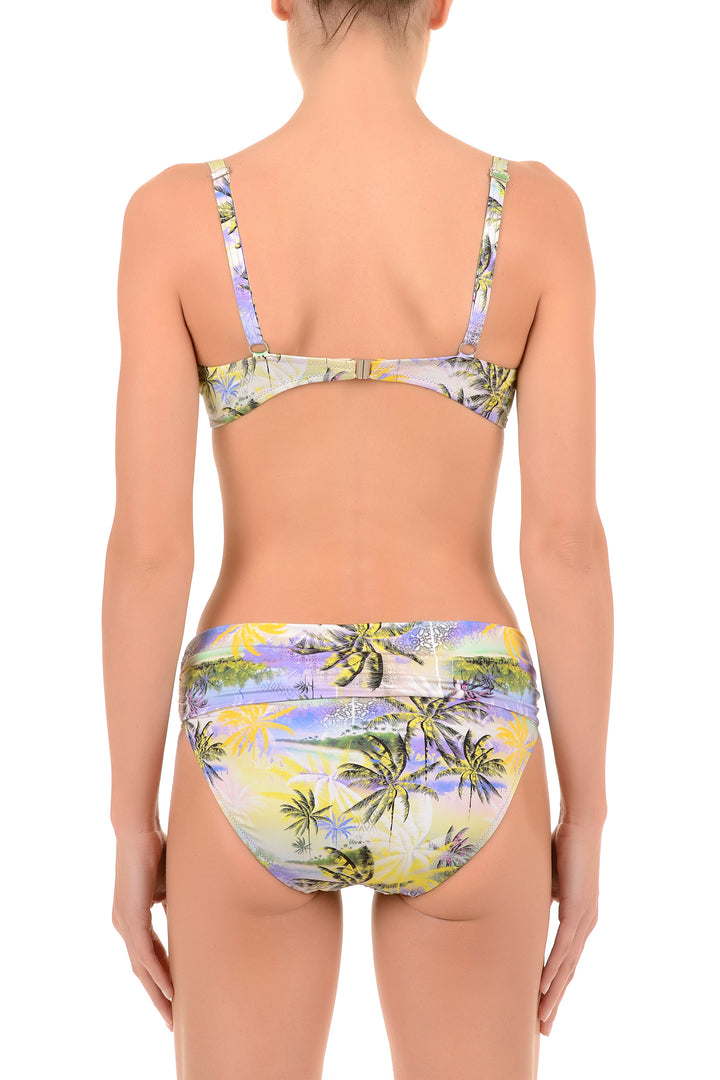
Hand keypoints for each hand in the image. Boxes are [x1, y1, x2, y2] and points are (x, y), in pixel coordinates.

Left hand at [111, 828, 173, 1029]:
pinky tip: (169, 990)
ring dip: (158, 994)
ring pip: (142, 968)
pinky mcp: (130, 917)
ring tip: (172, 1016)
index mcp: (132, 918)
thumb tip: (197, 916)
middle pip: (142, 971)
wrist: (138, 829)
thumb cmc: (157, 850)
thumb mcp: (171, 886)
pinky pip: (145, 954)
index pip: (148, 957)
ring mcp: (125, 923)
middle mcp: (124, 925)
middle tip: (172, 1022)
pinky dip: (158, 974)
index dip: (161, 979)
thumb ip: (176, 905)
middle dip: (158, 998)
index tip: (176, 999)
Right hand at [538, 818, 601, 1035]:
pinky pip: (564, 947)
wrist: (581, 824)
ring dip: (553, 994)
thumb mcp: (545, 880)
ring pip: (566, 966)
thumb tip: (519, 906)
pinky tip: (544, 987)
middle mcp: (586, 924)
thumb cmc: (561, 845)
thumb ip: (538, 898)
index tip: (542, 1007)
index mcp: (579, 919)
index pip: (565, 961)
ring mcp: (585, 920)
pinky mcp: (579, 911)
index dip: (554, 986)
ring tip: (541, 1018)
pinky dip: (553, 969)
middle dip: (555, 1002)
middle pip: (568, 972)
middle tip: (543, 1029)